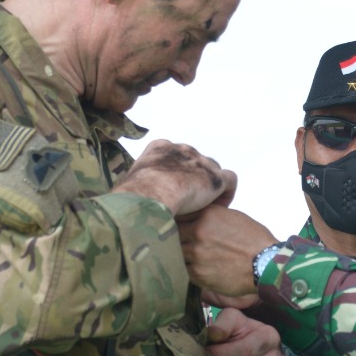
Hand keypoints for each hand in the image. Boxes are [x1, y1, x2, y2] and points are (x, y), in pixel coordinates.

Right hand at [114, 139, 236, 215]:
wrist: (148, 196)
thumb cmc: (131, 195)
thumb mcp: (127, 186)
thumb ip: (135, 188)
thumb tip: (126, 201)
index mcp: (158, 148)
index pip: (173, 156)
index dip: (175, 174)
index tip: (173, 190)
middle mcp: (181, 149)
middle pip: (194, 161)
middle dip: (193, 179)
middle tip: (189, 201)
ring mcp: (200, 161)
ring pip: (212, 170)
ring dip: (209, 187)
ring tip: (206, 207)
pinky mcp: (214, 177)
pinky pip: (229, 180)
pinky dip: (227, 193)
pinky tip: (220, 208)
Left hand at [179, 205, 278, 296]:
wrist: (266, 265)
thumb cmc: (253, 240)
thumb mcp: (233, 216)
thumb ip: (210, 215)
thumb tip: (193, 216)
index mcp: (207, 214)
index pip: (179, 213)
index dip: (176, 219)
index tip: (175, 224)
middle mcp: (198, 231)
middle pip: (172, 232)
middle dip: (174, 237)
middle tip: (176, 241)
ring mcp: (196, 253)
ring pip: (174, 251)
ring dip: (177, 254)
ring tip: (185, 256)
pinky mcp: (197, 273)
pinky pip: (181, 269)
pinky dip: (184, 268)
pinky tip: (192, 267)